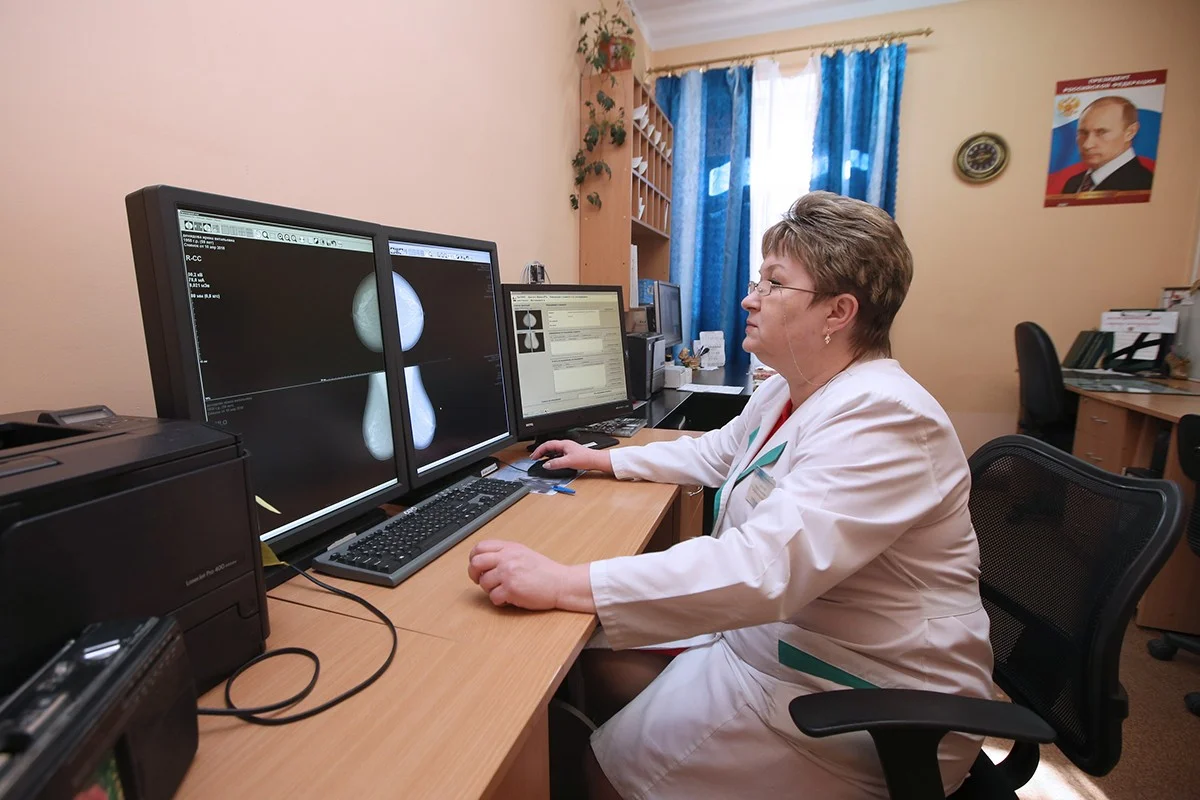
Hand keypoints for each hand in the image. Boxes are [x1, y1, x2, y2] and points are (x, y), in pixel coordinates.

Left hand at [467, 540, 594, 611]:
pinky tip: (509, 598)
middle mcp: (507, 558)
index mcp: (509, 548)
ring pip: (483, 583)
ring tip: (503, 590)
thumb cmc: (544, 571)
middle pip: (476, 563)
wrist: (560, 583)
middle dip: (474, 574)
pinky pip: (493, 597)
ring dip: (490, 590)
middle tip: (480, 580)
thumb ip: (504, 553)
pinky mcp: (511, 590)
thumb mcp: (523, 553)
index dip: (473, 558)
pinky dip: (499, 601)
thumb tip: (482, 559)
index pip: (479, 547)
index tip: (477, 566)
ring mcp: (508, 574)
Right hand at [530, 440, 612, 473]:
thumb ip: (556, 463)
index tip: (533, 456)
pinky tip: (551, 462)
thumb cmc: (586, 458)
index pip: (547, 445)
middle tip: (534, 458)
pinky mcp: (570, 454)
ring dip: (546, 454)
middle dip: (540, 452)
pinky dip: (552, 457)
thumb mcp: (568, 462)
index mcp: (563, 444)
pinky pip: (557, 454)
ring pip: (553, 450)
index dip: (539, 450)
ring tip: (540, 460)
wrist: (595, 460)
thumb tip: (546, 465)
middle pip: (549, 446)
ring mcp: (567, 449)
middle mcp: (565, 445)